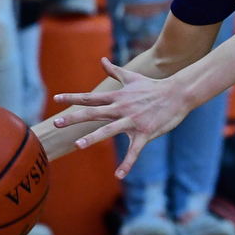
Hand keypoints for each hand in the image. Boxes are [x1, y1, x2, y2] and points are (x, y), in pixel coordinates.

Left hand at [52, 58, 191, 178]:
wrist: (177, 93)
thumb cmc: (153, 86)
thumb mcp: (132, 77)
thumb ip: (115, 71)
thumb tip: (102, 60)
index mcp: (117, 97)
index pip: (90, 98)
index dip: (72, 97)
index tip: (56, 98)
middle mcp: (121, 108)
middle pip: (94, 113)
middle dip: (74, 118)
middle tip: (56, 123)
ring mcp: (133, 121)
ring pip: (110, 130)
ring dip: (93, 138)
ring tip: (78, 145)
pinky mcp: (145, 132)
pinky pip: (134, 150)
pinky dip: (127, 163)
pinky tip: (119, 175)